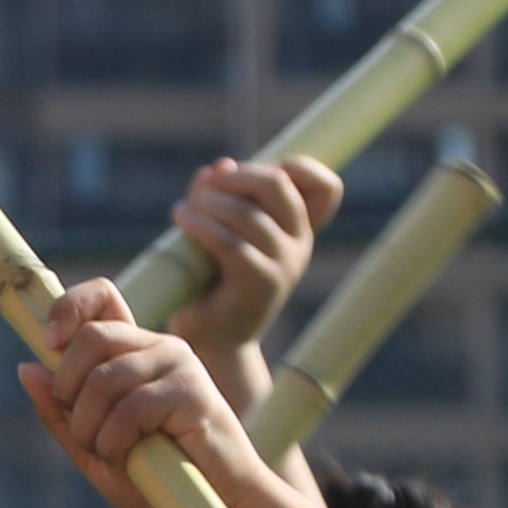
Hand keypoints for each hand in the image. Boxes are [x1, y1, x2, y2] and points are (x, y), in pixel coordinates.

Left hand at [19, 286, 274, 507]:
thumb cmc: (161, 483)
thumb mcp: (96, 450)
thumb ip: (61, 414)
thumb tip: (27, 369)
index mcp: (135, 352)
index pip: (102, 297)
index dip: (68, 307)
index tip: (49, 343)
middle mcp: (158, 347)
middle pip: (91, 336)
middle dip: (68, 390)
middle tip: (83, 432)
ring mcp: (178, 364)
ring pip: (103, 378)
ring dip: (90, 428)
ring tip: (110, 456)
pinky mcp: (191, 390)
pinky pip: (129, 407)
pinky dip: (115, 442)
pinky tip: (131, 460)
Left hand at [163, 153, 342, 363]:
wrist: (212, 341)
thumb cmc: (212, 282)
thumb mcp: (219, 230)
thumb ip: (221, 195)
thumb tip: (220, 166)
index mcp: (297, 230)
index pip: (326, 187)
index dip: (295, 166)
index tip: (249, 176)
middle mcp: (298, 245)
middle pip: (279, 184)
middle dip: (235, 177)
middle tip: (203, 191)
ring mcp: (283, 267)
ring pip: (248, 215)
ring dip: (208, 203)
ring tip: (182, 211)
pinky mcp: (259, 287)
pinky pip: (231, 245)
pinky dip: (202, 226)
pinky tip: (182, 222)